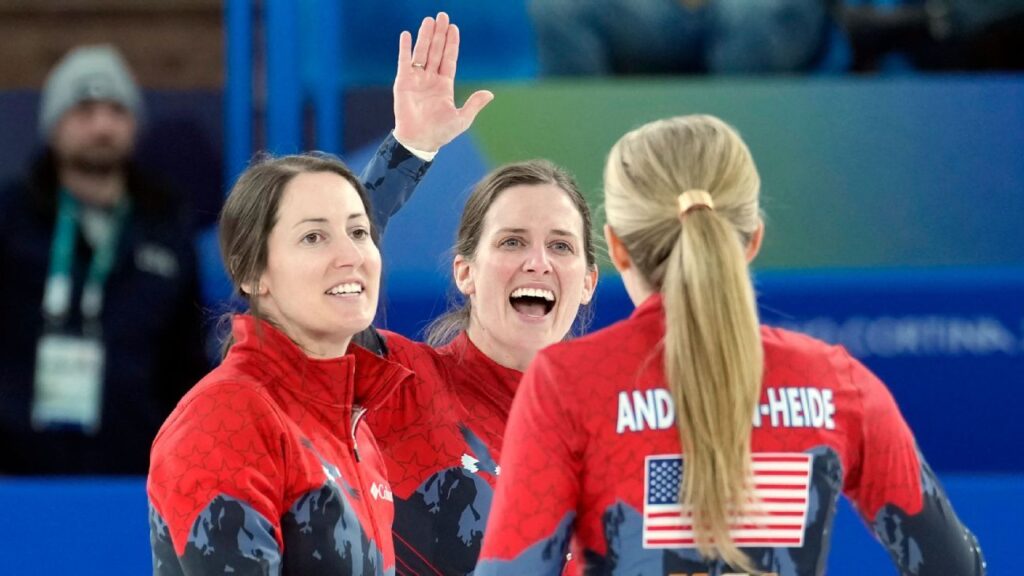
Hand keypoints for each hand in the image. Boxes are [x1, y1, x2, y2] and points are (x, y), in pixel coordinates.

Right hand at [393, 12, 494, 152]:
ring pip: (422, 52)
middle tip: (442, 16)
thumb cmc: (440, 133)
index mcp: (444, 85)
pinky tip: (406, 35)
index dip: (452, 44)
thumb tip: (490, 94)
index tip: (454, 28)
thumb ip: (474, 104)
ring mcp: (416, 79)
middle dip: (440, 34)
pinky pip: (404, 61)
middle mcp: (430, 79)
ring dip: (425, 36)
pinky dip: (405, 48)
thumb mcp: (462, 119)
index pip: (449, 59)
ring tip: (429, 20)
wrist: (419, 141)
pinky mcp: (403, 82)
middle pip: (436, 51)